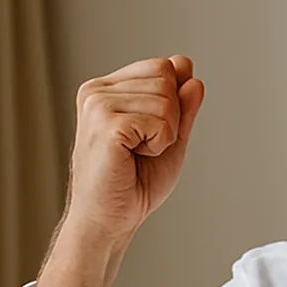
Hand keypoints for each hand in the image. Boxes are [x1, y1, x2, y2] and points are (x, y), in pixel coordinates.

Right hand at [32, 56, 204, 286]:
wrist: (109, 220)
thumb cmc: (133, 184)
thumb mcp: (169, 137)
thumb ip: (181, 104)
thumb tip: (189, 69)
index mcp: (106, 88)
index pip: (164, 66)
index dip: (172, 103)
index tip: (147, 135)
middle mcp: (96, 91)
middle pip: (167, 76)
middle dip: (170, 118)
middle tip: (143, 148)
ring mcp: (97, 105)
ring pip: (167, 100)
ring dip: (164, 135)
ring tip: (136, 154)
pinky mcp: (106, 125)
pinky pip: (160, 123)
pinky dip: (159, 146)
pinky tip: (133, 159)